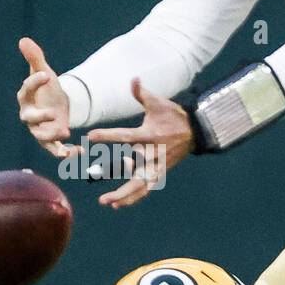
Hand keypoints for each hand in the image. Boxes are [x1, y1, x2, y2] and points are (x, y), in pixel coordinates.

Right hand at [17, 37, 72, 157]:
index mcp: (26, 97)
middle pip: (30, 118)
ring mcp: (39, 130)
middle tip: (53, 114)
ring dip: (52, 137)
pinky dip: (65, 153)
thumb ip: (35, 57)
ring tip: (66, 132)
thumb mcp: (43, 71)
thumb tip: (23, 39)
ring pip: (42, 137)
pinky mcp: (51, 141)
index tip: (47, 74)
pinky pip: (55, 151)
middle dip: (40, 117)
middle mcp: (29, 116)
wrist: (56, 103)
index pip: (26, 89)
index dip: (34, 82)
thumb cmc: (47, 87)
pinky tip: (78, 152)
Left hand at [87, 78, 193, 208]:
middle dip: (111, 171)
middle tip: (92, 176)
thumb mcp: (158, 102)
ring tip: (105, 202)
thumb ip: (142, 93)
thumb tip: (134, 79)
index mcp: (149, 135)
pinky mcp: (159, 174)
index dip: (107, 136)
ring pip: (139, 185)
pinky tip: (116, 205)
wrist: (195, 131)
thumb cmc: (173, 115)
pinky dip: (132, 198)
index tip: (90, 136)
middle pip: (131, 168)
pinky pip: (145, 189)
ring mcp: (156, 166)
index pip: (125, 136)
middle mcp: (152, 153)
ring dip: (123, 195)